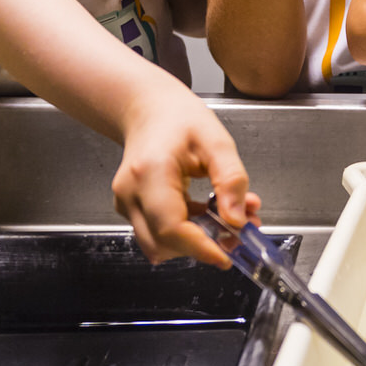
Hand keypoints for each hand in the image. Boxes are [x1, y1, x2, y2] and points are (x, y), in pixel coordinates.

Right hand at [112, 86, 259, 267]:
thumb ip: (231, 180)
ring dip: (195, 240)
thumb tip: (237, 220)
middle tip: (239, 230)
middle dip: (203, 245)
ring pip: (160, 244)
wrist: (147, 110)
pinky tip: (207, 213)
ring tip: (226, 216)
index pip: (171, 228)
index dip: (201, 248)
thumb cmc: (179, 119)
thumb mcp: (216, 141)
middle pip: (163, 243)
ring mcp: (126, 204)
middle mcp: (130, 193)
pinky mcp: (131, 210)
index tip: (228, 255)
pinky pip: (158, 234)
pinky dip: (186, 232)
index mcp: (150, 173)